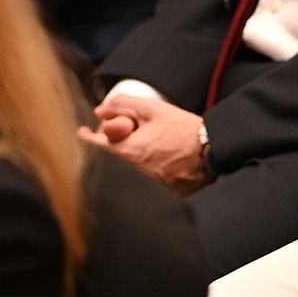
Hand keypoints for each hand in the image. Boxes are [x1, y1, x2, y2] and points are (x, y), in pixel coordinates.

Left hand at [79, 93, 212, 194]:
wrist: (213, 150)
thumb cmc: (185, 130)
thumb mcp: (154, 109)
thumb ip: (124, 105)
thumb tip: (100, 111)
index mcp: (129, 151)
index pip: (97, 145)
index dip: (89, 136)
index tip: (84, 132)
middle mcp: (135, 172)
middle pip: (116, 156)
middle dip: (120, 143)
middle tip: (132, 132)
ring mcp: (149, 184)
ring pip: (133, 168)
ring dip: (138, 156)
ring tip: (159, 144)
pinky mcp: (164, 191)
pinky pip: (150, 180)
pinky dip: (154, 168)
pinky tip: (169, 158)